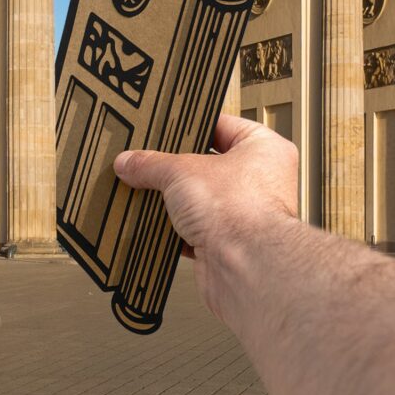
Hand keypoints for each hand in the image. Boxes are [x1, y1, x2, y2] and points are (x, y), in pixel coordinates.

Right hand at [114, 115, 298, 330]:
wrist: (246, 268)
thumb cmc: (240, 212)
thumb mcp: (182, 172)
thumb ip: (153, 164)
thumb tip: (131, 161)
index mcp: (264, 149)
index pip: (223, 126)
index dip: (191, 126)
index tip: (166, 127)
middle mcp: (261, 181)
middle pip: (209, 166)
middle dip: (178, 168)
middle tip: (151, 160)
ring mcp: (245, 215)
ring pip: (201, 201)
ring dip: (176, 202)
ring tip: (148, 190)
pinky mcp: (229, 244)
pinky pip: (196, 231)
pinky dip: (177, 230)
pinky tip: (156, 224)